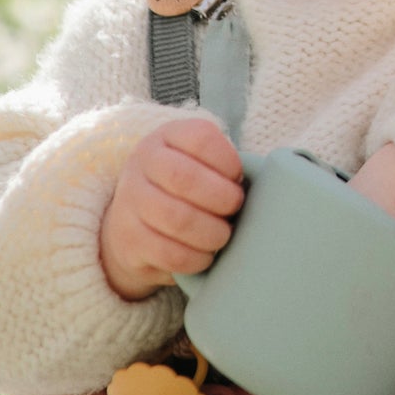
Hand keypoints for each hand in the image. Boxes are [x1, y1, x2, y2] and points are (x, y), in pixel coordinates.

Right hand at [100, 117, 245, 300]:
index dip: (228, 161)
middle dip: (222, 198)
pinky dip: (196, 258)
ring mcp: (129, 202)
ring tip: (223, 235)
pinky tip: (206, 255)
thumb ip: (224, 165)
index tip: (238, 178)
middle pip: (185, 178)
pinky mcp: (127, 240)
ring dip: (212, 232)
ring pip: (177, 219)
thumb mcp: (199, 162)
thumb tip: (266, 186)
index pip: (201, 138)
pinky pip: (168, 253)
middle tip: (234, 209)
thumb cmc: (184, 188)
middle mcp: (142, 164)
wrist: (132, 221)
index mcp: (166, 137)